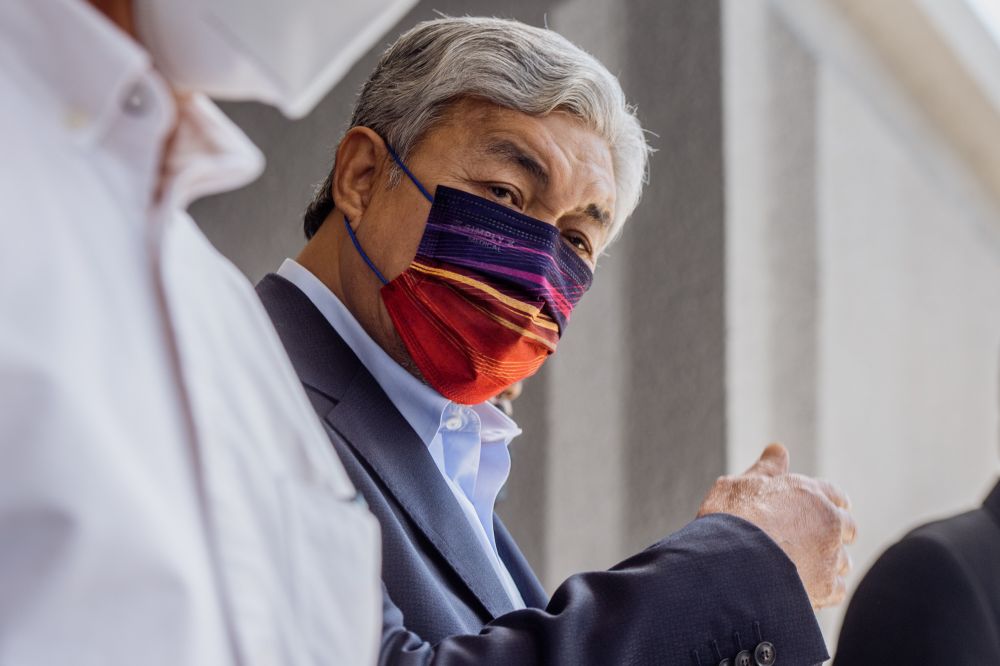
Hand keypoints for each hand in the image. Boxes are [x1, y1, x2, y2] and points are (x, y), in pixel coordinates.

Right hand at [697, 443, 856, 607]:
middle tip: (813, 540)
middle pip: (847, 527)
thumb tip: (778, 448)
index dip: (829, 501)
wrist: (732, 563)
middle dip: (835, 532)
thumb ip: (765, 469)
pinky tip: (807, 587)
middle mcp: (827, 521)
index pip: (834, 493)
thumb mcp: (740, 484)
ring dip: (829, 562)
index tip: (826, 508)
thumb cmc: (730, 520)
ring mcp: (830, 555)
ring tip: (804, 567)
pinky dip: (825, 588)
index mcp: (808, 492)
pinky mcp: (826, 587)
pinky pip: (837, 588)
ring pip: (843, 559)